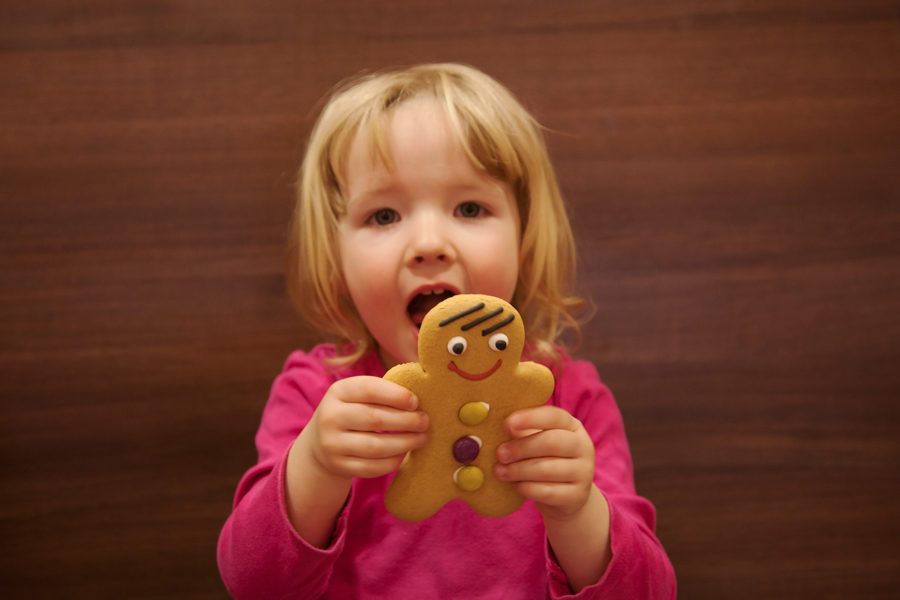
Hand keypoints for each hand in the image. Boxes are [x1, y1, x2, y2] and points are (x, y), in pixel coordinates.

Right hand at [299, 376, 428, 480]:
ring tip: (421, 438)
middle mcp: (330, 417)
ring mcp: (332, 444)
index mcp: (338, 391)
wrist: (320, 442)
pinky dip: (393, 461)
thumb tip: (418, 399)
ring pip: (376, 446)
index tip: (416, 402)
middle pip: (375, 419)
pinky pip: (372, 467)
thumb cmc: (351, 411)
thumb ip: (382, 392)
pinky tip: (404, 453)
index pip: (370, 389)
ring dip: (405, 443)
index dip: (397, 395)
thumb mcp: (357, 395)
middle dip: (406, 421)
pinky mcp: (339, 466)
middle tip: (424, 421)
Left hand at [494, 406, 594, 520]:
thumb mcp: (537, 442)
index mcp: (572, 427)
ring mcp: (584, 472)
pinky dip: (527, 488)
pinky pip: (548, 492)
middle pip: (551, 442)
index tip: (507, 423)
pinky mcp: (578, 496)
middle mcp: (583, 447)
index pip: (555, 416)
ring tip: (500, 471)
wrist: (567, 497)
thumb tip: (500, 428)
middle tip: (500, 454)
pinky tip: (516, 486)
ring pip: (548, 469)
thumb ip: (522, 433)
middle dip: (521, 448)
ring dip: (519, 470)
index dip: (530, 418)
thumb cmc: (545, 461)